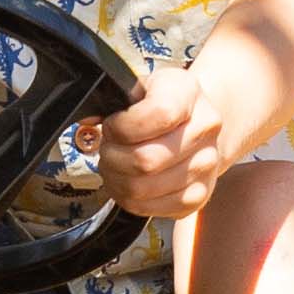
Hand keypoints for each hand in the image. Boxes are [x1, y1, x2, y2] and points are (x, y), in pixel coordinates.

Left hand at [93, 58, 250, 220]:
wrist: (196, 123)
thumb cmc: (159, 103)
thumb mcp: (140, 85)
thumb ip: (114, 99)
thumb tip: (87, 122)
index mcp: (188, 93)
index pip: (158, 115)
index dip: (123, 127)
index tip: (112, 126)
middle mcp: (205, 129)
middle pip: (146, 160)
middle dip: (112, 157)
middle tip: (108, 149)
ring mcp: (206, 165)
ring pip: (142, 188)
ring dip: (116, 179)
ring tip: (115, 165)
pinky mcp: (199, 196)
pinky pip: (151, 208)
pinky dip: (128, 198)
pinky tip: (127, 182)